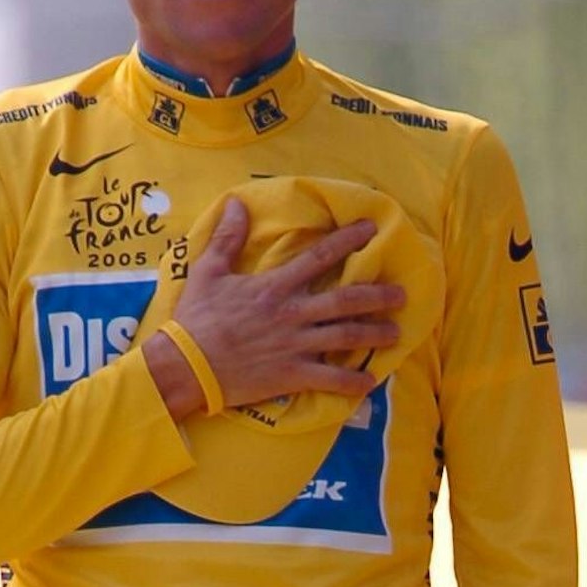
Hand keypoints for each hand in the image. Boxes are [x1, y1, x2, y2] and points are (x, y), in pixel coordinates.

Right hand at [146, 197, 407, 418]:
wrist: (184, 366)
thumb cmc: (195, 318)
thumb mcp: (207, 272)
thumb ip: (227, 238)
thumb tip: (238, 204)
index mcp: (274, 287)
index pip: (320, 257)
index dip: (348, 241)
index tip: (371, 230)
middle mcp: (292, 313)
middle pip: (345, 300)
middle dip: (377, 296)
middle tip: (402, 294)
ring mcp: (294, 345)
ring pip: (345, 337)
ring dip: (374, 335)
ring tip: (397, 333)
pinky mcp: (291, 375)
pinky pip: (329, 379)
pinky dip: (351, 382)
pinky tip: (369, 382)